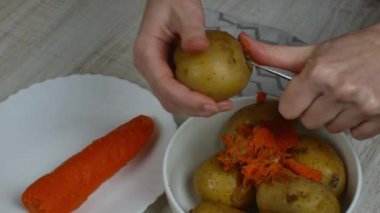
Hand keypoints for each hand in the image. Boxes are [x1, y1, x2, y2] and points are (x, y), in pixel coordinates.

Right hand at [133, 0, 231, 116]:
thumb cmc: (172, 2)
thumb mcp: (185, 11)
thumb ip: (192, 29)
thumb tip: (199, 48)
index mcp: (146, 53)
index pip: (164, 85)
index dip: (187, 99)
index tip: (210, 104)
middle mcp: (148, 67)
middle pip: (168, 99)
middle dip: (194, 108)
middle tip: (220, 107)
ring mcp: (157, 72)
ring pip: (173, 100)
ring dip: (196, 108)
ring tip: (220, 105)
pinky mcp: (167, 73)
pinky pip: (179, 93)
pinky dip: (195, 99)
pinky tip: (213, 96)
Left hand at [239, 23, 379, 139]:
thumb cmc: (354, 49)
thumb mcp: (313, 51)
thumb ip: (276, 55)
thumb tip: (245, 44)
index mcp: (318, 74)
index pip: (287, 110)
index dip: (293, 102)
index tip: (302, 95)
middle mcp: (339, 91)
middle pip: (308, 122)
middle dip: (314, 110)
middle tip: (326, 93)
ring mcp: (361, 106)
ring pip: (331, 129)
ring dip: (335, 116)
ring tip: (345, 96)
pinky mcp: (378, 118)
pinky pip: (355, 134)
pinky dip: (356, 123)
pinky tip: (359, 104)